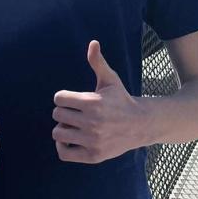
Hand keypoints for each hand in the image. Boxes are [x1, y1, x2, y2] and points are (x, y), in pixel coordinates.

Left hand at [52, 40, 142, 163]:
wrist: (140, 125)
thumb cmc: (120, 100)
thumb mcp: (110, 80)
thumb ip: (98, 62)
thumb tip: (93, 43)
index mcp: (93, 102)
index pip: (59, 98)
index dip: (63, 97)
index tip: (72, 100)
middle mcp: (92, 122)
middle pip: (57, 115)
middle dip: (63, 112)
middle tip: (74, 113)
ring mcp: (93, 140)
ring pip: (58, 134)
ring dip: (63, 129)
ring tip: (73, 126)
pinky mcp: (93, 155)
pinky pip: (64, 153)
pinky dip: (62, 147)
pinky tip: (71, 140)